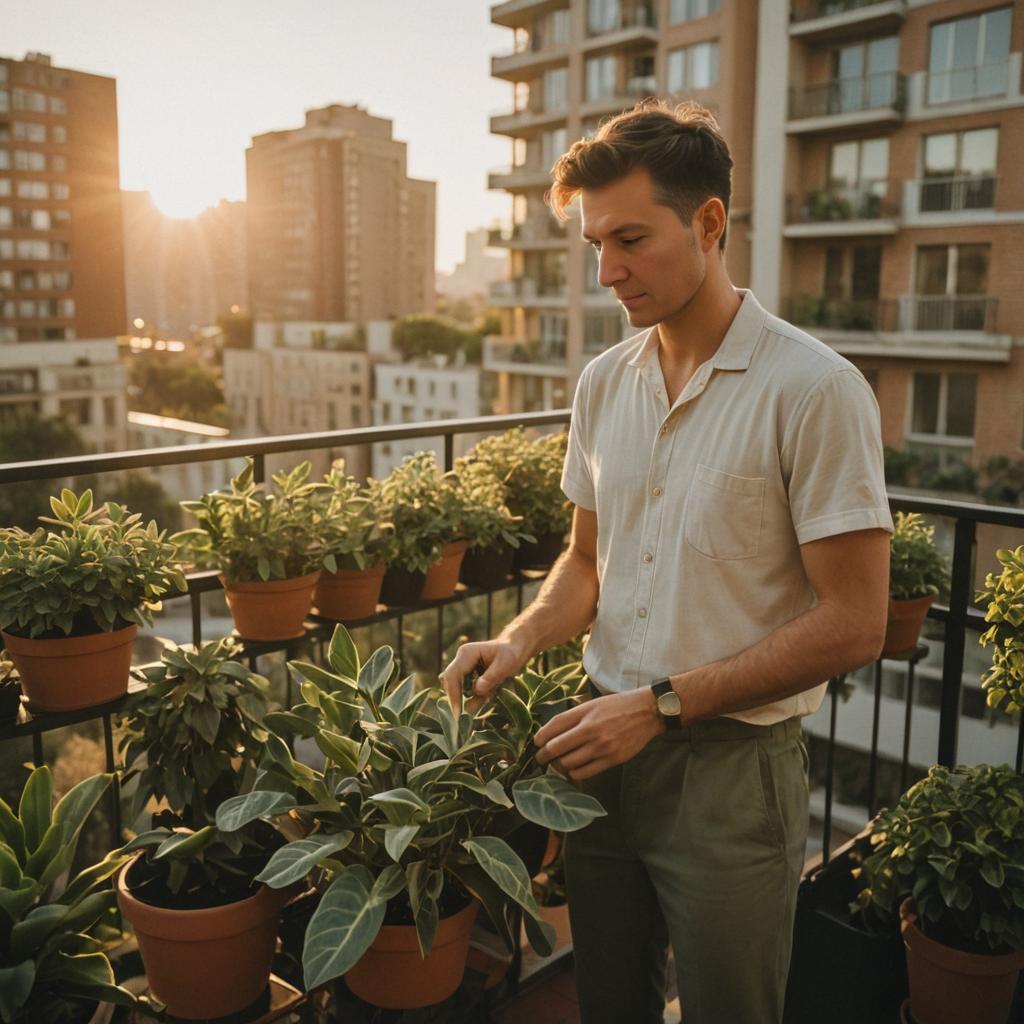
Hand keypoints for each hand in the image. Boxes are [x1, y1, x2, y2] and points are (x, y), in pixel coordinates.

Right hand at [439, 638, 528, 713]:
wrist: (514, 650)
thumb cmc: (511, 654)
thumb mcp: (506, 664)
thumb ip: (492, 676)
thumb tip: (477, 690)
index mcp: (466, 654)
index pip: (453, 676)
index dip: (453, 695)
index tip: (458, 713)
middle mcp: (460, 661)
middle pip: (450, 684)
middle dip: (455, 701)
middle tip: (462, 721)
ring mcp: (462, 669)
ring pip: (455, 690)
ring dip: (462, 702)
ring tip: (470, 716)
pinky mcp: (466, 678)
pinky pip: (463, 693)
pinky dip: (469, 701)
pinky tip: (478, 706)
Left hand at [534, 688, 663, 780]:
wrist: (647, 712)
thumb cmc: (618, 706)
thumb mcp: (594, 703)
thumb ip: (574, 716)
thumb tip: (552, 732)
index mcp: (585, 712)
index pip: (554, 726)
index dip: (540, 737)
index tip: (535, 743)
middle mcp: (591, 729)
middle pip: (556, 748)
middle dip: (543, 756)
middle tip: (540, 758)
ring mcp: (601, 746)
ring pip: (568, 763)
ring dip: (558, 766)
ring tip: (557, 765)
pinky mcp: (612, 760)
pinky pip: (584, 773)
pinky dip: (574, 773)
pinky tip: (573, 770)